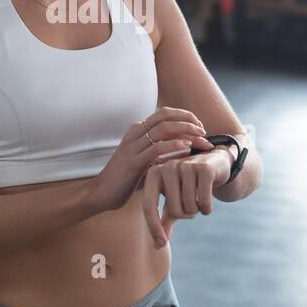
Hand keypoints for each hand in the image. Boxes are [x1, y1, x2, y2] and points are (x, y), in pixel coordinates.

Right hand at [87, 107, 215, 213]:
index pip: (164, 114)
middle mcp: (135, 133)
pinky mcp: (133, 162)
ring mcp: (133, 146)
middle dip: (188, 120)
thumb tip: (187, 150)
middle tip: (203, 130)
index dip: (184, 116)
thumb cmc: (126, 179)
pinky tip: (187, 148)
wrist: (102, 192)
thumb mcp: (146, 161)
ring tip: (200, 138)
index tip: (199, 127)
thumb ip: (162, 153)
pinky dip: (173, 146)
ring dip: (185, 131)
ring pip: (163, 129)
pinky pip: (156, 148)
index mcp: (137, 130)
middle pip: (165, 116)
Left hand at [141, 147, 231, 247]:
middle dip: (186, 215)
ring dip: (197, 210)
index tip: (161, 243)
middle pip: (174, 210)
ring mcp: (185, 165)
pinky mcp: (204, 169)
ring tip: (199, 198)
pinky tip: (208, 201)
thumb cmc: (187, 185)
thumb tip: (157, 246)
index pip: (148, 206)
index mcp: (154, 174)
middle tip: (191, 205)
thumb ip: (164, 221)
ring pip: (190, 206)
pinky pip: (204, 201)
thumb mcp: (174, 202)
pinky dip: (207, 208)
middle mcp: (167, 167)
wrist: (213, 163)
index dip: (154, 227)